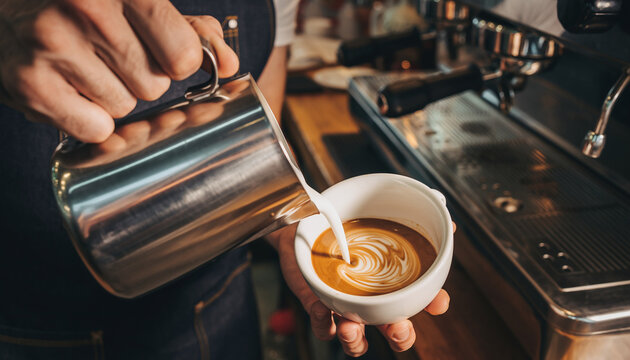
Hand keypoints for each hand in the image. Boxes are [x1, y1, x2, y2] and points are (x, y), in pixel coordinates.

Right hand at [0, 0, 238, 141]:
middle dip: (139, 76)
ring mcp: (54, 48)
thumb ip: (186, 29)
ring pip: (125, 108)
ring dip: (112, 95)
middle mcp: (87, 12)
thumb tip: (229, 64)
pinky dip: (89, 117)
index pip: (183, 54)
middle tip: (108, 54)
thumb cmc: (76, 2)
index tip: (162, 54)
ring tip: (84, 66)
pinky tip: (70, 89)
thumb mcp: (135, 0)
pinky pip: (95, 128)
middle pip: (154, 85)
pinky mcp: (31, 84)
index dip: (178, 61)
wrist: (4, 4)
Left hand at [266, 223, 452, 356]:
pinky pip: (321, 325)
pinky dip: (322, 322)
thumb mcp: (380, 218)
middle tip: (400, 327)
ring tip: (351, 328)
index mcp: (391, 283)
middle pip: (393, 331)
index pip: (421, 301)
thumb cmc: (346, 227)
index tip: (439, 302)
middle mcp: (371, 300)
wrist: (306, 222)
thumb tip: (448, 222)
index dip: (433, 304)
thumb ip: (414, 221)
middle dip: (401, 336)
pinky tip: (322, 308)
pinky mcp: (317, 305)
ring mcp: (344, 305)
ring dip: (356, 341)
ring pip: (355, 339)